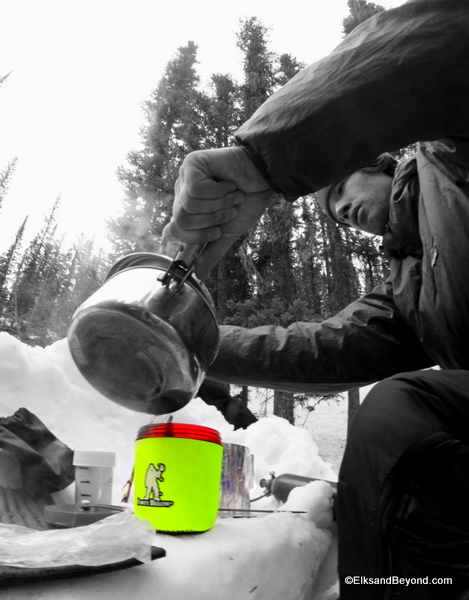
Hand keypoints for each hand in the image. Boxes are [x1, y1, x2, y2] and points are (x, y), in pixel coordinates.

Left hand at [167, 146, 273, 278]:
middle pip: (180, 221)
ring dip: (217, 206)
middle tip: (229, 213)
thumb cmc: (247, 202)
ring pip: (188, 206)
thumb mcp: (229, 233)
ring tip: (233, 197)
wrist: (265, 179)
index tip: (217, 232)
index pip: (175, 232)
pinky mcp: (192, 163)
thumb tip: (198, 275)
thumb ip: (211, 252)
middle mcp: (182, 194)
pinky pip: (195, 190)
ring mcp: (185, 178)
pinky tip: (229, 184)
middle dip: (210, 221)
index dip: (195, 238)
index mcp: (188, 210)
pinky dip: (217, 192)